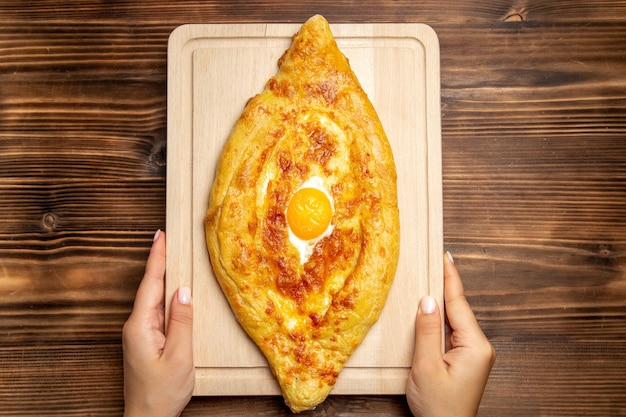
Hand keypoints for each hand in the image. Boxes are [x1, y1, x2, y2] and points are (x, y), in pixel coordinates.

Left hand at [122, 230, 193, 416]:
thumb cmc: (162, 393)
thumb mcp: (179, 356)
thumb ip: (182, 321)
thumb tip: (183, 290)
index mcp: (140, 326)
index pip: (150, 284)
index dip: (156, 258)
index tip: (160, 236)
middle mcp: (136, 326)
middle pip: (150, 287)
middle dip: (159, 262)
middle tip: (166, 238)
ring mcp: (140, 334)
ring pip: (154, 299)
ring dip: (163, 278)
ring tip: (172, 257)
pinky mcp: (146, 340)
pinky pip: (158, 312)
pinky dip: (166, 296)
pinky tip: (174, 291)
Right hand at [406, 252, 495, 416]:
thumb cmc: (439, 408)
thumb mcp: (426, 367)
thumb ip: (427, 331)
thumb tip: (427, 300)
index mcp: (475, 346)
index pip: (459, 304)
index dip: (450, 278)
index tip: (446, 256)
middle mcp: (480, 347)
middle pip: (458, 309)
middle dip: (446, 286)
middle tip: (436, 262)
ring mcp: (475, 354)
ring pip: (455, 320)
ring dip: (442, 303)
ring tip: (432, 280)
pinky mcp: (467, 360)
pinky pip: (453, 332)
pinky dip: (442, 319)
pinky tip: (433, 311)